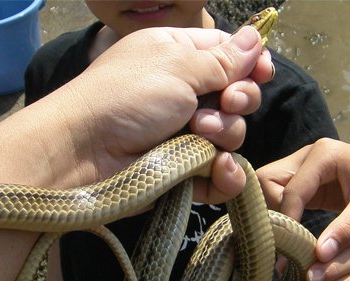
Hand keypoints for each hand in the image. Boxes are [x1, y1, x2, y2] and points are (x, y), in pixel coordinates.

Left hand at [20, 25, 271, 191]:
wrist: (85, 152)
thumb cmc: (128, 96)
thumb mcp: (178, 66)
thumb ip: (223, 59)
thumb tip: (257, 36)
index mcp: (180, 57)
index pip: (229, 55)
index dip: (251, 63)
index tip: (264, 72)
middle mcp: (186, 94)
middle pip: (237, 96)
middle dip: (239, 100)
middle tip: (225, 102)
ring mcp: (187, 134)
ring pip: (232, 135)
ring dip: (224, 133)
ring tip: (198, 131)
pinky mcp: (186, 171)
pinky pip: (221, 174)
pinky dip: (224, 174)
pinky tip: (219, 169)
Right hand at [258, 138, 349, 260]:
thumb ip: (345, 229)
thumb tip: (319, 256)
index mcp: (322, 154)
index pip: (290, 190)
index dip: (289, 221)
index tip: (293, 251)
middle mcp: (306, 156)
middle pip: (267, 182)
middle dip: (273, 213)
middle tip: (287, 241)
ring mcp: (304, 167)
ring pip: (269, 190)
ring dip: (276, 215)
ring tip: (289, 242)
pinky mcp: (306, 182)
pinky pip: (282, 198)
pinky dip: (285, 218)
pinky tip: (294, 239)